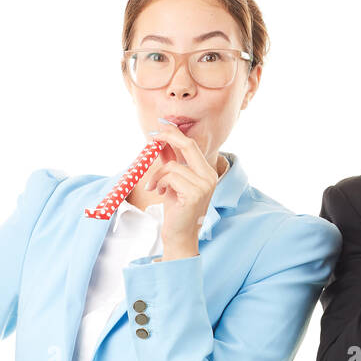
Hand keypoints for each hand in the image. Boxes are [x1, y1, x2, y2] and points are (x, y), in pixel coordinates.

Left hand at [143, 121, 220, 257]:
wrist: (180, 235)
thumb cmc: (176, 210)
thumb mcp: (172, 182)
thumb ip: (170, 162)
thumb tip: (160, 142)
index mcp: (206, 172)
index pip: (191, 145)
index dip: (175, 133)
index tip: (160, 126)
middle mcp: (209, 176)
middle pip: (188, 146)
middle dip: (168, 137)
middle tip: (152, 136)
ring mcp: (204, 185)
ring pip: (173, 166)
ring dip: (157, 175)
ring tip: (154, 187)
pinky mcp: (195, 194)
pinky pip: (170, 177)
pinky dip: (159, 183)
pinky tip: (159, 193)